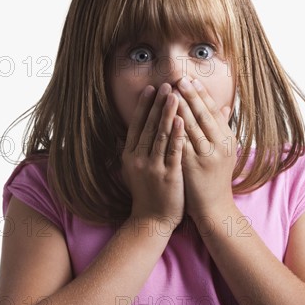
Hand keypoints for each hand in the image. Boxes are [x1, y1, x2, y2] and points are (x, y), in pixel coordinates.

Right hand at [120, 83, 185, 229]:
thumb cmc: (146, 195)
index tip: (150, 89)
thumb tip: (123, 136)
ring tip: (175, 94)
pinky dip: (177, 135)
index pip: (137, 125)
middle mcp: (139, 159)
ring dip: (168, 113)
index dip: (144, 106)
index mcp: (130, 156)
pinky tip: (181, 120)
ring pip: (161, 135)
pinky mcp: (168, 175)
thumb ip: (131, 152)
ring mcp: (153, 167)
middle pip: (149, 126)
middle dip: (157, 104)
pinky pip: (173, 151)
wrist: (151, 221)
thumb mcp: (132, 172)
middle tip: (166, 84)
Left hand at [173, 77, 237, 221]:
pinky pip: (181, 142)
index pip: (213, 111)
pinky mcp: (192, 165)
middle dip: (190, 94)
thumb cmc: (216, 179)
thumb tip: (224, 107)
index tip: (190, 79)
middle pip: (203, 114)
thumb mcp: (224, 152)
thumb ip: (222, 128)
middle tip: (178, 77)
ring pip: (191, 125)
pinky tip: (165, 117)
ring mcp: (206, 155)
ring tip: (170, 91)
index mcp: (227, 139)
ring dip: (180, 106)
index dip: (201, 94)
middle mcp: (219, 145)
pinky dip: (173, 128)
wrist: (214, 208)